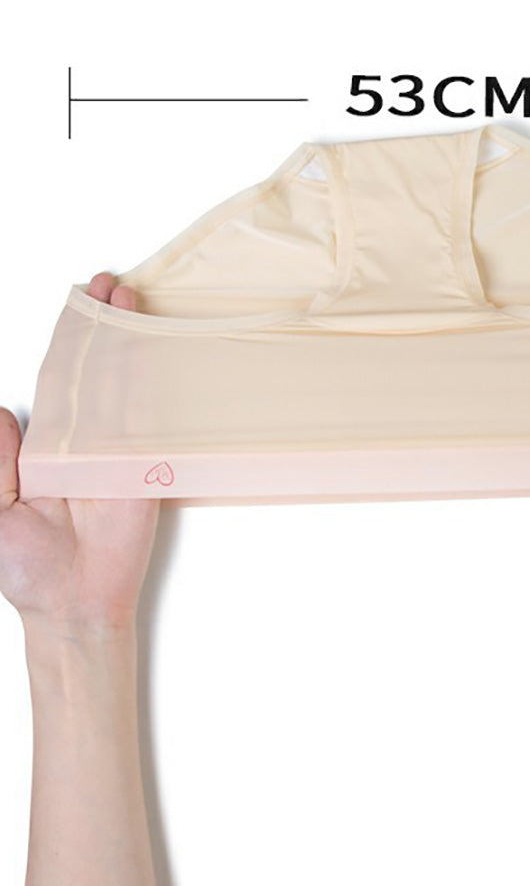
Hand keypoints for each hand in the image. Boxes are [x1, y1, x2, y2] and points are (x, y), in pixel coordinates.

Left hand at [0, 272, 159, 636]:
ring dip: (128, 341)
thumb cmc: (25, 570)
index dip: (66, 338)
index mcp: (45, 446)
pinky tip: (154, 352)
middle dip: (100, 324)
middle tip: (108, 283)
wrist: (70, 606)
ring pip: (122, 385)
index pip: (57, 378)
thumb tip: (2, 409)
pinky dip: (152, 387)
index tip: (78, 300)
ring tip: (131, 300)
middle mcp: (83, 440)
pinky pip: (148, 423)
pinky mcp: (143, 469)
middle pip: (93, 369)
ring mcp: (116, 451)